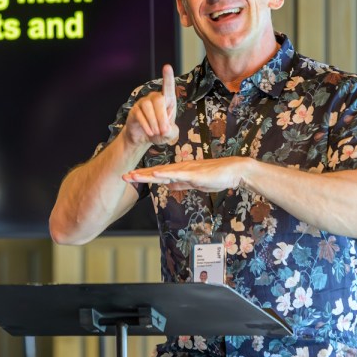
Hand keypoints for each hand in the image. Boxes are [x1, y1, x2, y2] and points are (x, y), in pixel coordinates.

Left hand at [122, 156, 249, 192]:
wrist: (234, 171)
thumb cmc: (216, 176)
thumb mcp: (194, 183)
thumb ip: (181, 184)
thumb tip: (167, 187)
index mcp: (179, 172)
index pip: (157, 174)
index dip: (142, 176)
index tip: (128, 177)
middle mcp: (180, 169)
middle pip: (156, 172)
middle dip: (139, 175)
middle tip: (123, 176)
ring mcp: (186, 170)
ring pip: (163, 173)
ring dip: (147, 174)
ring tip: (133, 175)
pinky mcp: (194, 173)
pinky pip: (178, 175)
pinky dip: (165, 174)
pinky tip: (155, 174)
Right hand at [123, 64, 178, 148]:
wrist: (144, 138)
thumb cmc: (160, 132)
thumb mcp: (170, 134)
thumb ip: (171, 131)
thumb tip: (164, 128)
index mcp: (168, 101)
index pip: (168, 87)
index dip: (167, 77)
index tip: (167, 67)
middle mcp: (154, 98)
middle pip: (158, 99)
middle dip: (161, 117)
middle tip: (163, 131)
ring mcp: (143, 103)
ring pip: (147, 107)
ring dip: (153, 121)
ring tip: (155, 132)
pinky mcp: (134, 110)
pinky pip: (139, 114)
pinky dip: (146, 125)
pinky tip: (149, 132)